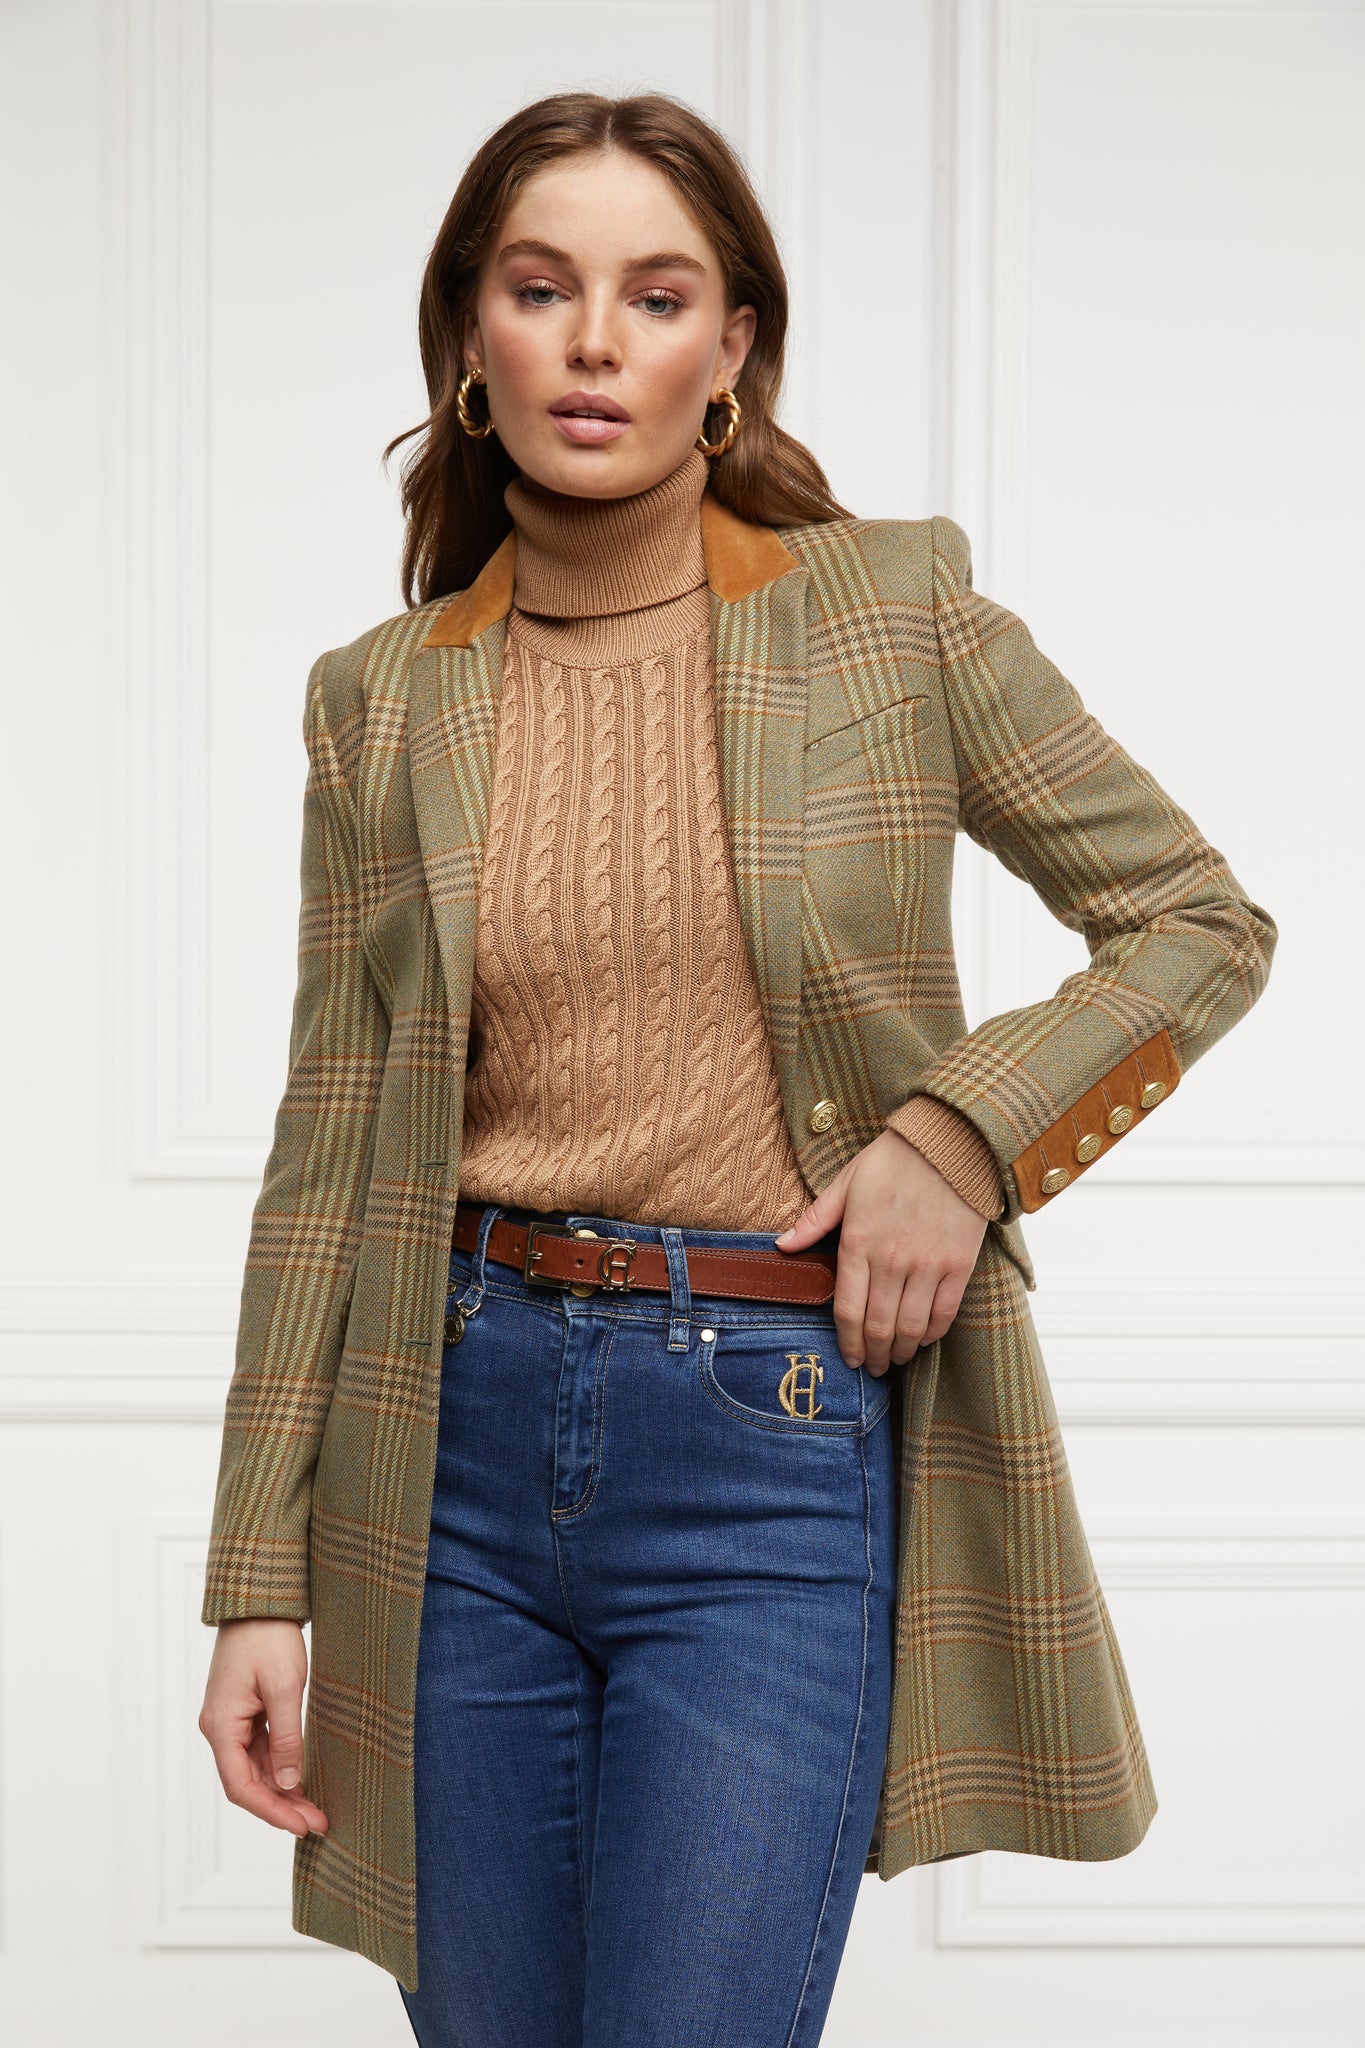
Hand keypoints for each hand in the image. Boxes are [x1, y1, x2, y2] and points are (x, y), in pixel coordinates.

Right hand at [198, 1618, 328, 1837]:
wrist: (259, 1600)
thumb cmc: (268, 1637)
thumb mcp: (283, 1687)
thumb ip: (286, 1737)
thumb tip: (287, 1783)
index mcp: (221, 1726)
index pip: (240, 1786)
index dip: (271, 1812)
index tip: (302, 1826)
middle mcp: (219, 1728)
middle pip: (247, 1783)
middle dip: (281, 1806)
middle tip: (317, 1823)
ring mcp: (231, 1721)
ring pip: (254, 1769)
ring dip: (282, 1791)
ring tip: (315, 1809)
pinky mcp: (244, 1712)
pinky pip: (259, 1751)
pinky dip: (279, 1768)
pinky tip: (301, 1780)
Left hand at [775, 1128, 988, 1375]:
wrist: (950, 1143)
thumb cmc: (893, 1161)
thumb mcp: (845, 1183)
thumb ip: (814, 1220)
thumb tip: (782, 1245)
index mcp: (857, 1243)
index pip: (847, 1310)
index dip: (847, 1342)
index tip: (849, 1358)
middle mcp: (891, 1261)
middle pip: (878, 1326)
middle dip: (873, 1356)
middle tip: (872, 1368)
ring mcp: (927, 1266)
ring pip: (909, 1327)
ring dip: (900, 1352)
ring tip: (895, 1360)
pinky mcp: (958, 1265)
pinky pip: (943, 1313)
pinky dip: (932, 1334)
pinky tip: (923, 1339)